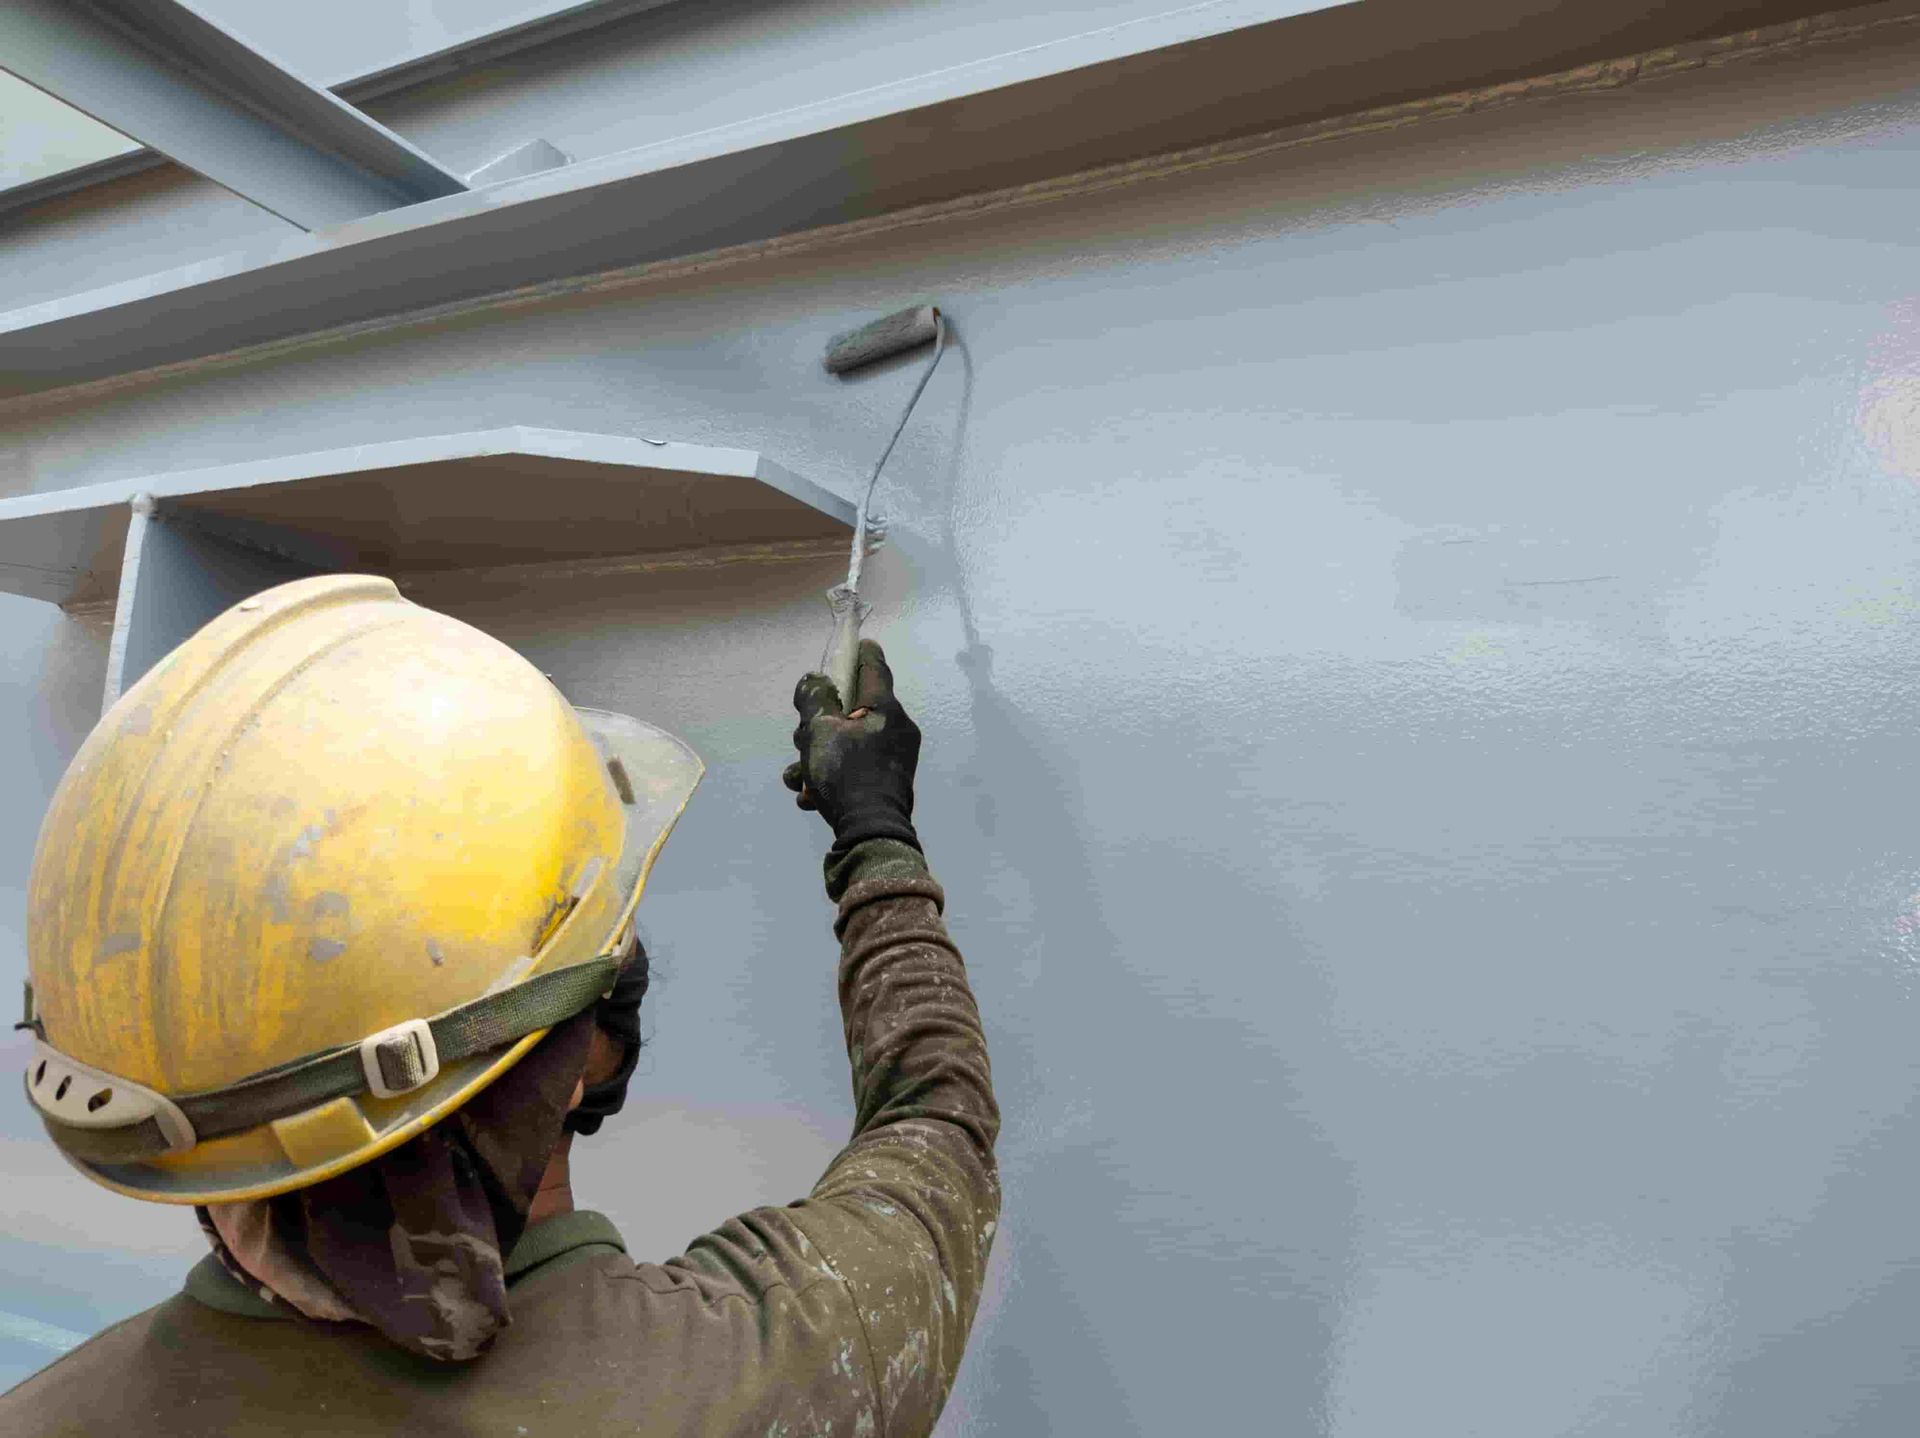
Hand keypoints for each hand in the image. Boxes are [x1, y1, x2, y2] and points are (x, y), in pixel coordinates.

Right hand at [784, 639, 921, 849]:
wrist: (871, 835)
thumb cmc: (847, 774)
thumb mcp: (820, 731)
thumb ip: (814, 699)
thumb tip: (815, 680)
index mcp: (885, 709)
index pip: (874, 666)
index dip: (859, 652)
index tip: (851, 644)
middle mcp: (895, 729)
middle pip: (851, 709)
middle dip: (817, 724)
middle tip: (801, 740)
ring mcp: (893, 759)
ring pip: (845, 743)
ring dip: (815, 757)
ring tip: (797, 776)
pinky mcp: (886, 785)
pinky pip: (851, 769)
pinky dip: (828, 777)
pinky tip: (809, 797)